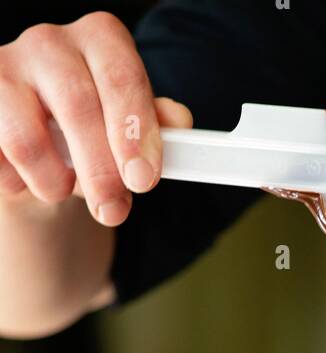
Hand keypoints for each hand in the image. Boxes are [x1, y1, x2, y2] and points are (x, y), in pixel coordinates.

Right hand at [0, 13, 190, 226]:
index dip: (133, 128)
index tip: (143, 179)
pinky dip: (18, 183)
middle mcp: (49, 42)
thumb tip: (179, 122)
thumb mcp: (131, 131)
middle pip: (77, 106)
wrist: (42, 153)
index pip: (120, 76)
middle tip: (113, 211)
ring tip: (63, 190)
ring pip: (26, 139)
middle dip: (101, 170)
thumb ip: (156, 126)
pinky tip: (29, 178)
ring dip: (53, 183)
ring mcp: (4, 69)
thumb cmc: (94, 136)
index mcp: (99, 39)